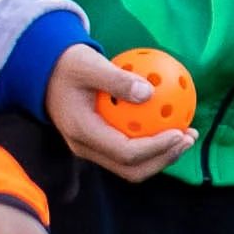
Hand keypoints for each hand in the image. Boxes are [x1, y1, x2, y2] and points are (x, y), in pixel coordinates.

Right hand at [42, 43, 190, 180]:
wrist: (45, 71)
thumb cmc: (67, 64)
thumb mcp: (89, 64)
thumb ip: (117, 79)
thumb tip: (149, 93)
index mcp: (82, 132)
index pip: (125, 153)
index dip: (156, 148)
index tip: (180, 133)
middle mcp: (86, 147)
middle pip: (132, 169)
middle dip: (165, 158)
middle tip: (188, 138)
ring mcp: (93, 148)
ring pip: (133, 165)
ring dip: (163, 155)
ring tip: (188, 134)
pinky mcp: (101, 142)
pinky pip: (132, 150)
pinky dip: (155, 144)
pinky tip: (175, 125)